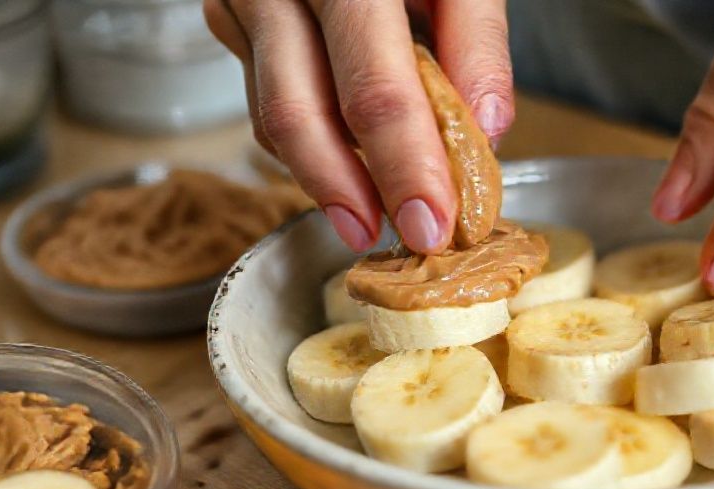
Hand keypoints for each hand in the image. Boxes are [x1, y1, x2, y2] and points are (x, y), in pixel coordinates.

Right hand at [204, 0, 512, 253]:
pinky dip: (309, 143)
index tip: (434, 224)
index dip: (404, 166)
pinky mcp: (229, 19)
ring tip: (374, 217)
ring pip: (272, 117)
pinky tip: (346, 166)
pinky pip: (263, 101)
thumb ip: (475, 38)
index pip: (373, 86)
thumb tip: (484, 131)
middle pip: (300, 115)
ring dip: (327, 178)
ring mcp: (240, 1)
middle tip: (397, 240)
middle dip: (352, 192)